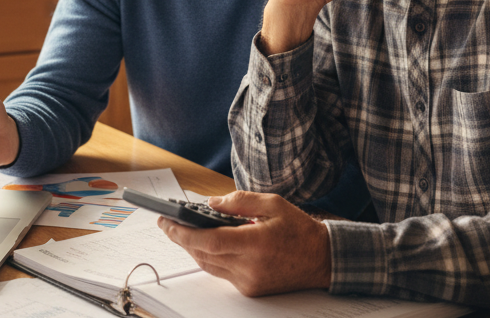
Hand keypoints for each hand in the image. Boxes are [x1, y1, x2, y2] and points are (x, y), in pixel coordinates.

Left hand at [158, 191, 331, 296]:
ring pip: (209, 265)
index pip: (209, 241)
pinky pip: (221, 273)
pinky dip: (209, 257)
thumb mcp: (272, 204)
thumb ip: (239, 201)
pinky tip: (203, 244)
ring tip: (179, 231)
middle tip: (166, 223)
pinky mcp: (250, 289)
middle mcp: (250, 267)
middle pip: (203, 254)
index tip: (168, 222)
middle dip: (181, 238)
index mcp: (255, 243)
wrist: (322, 260)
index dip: (184, 233)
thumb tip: (211, 203)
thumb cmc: (299, 230)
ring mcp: (249, 281)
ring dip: (192, 248)